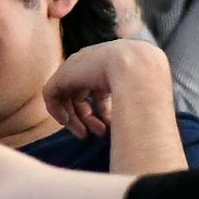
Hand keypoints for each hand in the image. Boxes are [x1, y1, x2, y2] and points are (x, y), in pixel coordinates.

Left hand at [43, 40, 169, 138]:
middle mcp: (90, 63)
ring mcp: (76, 67)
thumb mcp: (140, 91)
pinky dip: (56, 110)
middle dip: (88, 117)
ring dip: (75, 118)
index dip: (101, 110)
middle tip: (96, 134)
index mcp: (108, 65)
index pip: (97, 89)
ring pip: (66, 96)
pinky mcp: (63, 74)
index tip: (107, 127)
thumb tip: (135, 119)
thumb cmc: (147, 82)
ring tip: (84, 134)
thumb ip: (132, 99)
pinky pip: (51, 94)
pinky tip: (66, 123)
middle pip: (81, 93)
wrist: (138, 68)